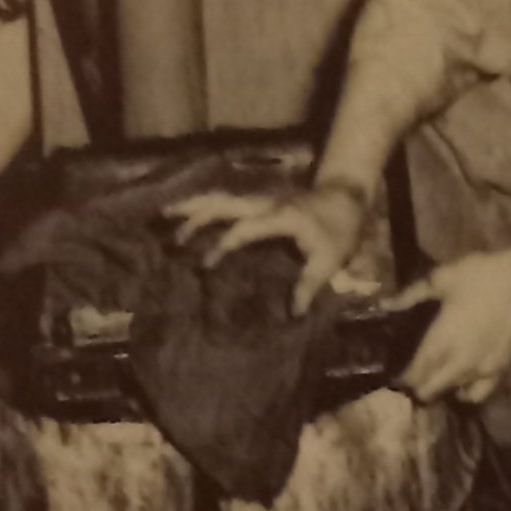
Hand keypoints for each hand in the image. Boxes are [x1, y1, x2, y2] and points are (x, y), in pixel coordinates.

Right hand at [164, 183, 367, 315]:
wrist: (345, 197)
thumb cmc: (338, 230)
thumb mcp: (330, 259)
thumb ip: (310, 284)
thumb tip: (293, 313)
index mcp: (280, 217)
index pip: (245, 228)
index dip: (223, 244)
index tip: (205, 265)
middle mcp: (265, 203)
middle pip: (225, 204)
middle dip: (197, 217)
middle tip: (172, 238)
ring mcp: (259, 199)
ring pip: (221, 197)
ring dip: (194, 205)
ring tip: (165, 213)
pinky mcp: (257, 201)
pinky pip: (226, 200)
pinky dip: (204, 204)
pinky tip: (187, 212)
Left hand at [398, 250, 510, 406]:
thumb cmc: (478, 277)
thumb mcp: (440, 279)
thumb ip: (411, 295)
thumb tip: (386, 304)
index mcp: (440, 342)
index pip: (414, 374)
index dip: (402, 379)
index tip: (397, 375)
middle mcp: (457, 363)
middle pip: (430, 390)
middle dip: (418, 386)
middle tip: (414, 375)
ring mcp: (480, 371)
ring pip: (453, 392)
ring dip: (442, 387)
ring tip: (439, 375)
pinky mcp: (500, 371)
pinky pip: (479, 394)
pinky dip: (467, 392)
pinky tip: (464, 383)